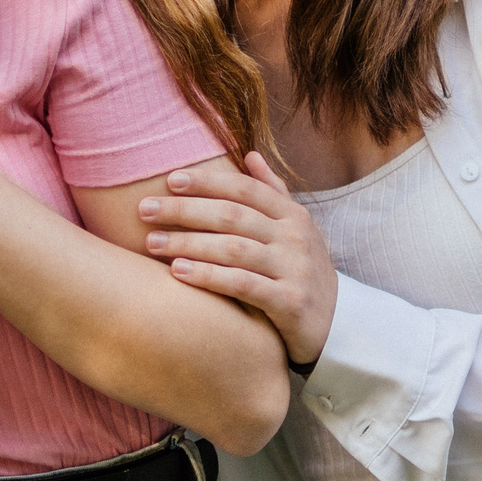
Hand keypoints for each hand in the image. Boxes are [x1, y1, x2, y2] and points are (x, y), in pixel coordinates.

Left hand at [140, 153, 338, 366]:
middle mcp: (295, 237)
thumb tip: (251, 155)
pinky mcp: (289, 302)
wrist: (338, 325)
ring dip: (187, 244)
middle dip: (184, 211)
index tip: (169, 180)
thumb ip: (273, 192)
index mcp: (293, 215)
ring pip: (232, 249)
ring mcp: (294, 269)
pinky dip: (208, 276)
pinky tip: (177, 273)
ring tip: (151, 243)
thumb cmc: (302, 272)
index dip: (207, 182)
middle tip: (144, 210)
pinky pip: (242, 284)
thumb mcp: (296, 229)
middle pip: (231, 216)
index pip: (244, 189)